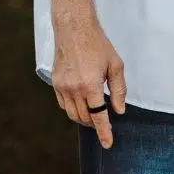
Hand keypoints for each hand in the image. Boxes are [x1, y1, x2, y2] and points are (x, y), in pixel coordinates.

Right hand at [52, 20, 126, 148]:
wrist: (74, 29)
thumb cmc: (97, 45)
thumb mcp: (115, 65)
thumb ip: (118, 90)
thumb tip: (119, 110)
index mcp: (91, 85)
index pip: (98, 117)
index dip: (104, 132)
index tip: (108, 144)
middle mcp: (74, 89)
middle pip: (85, 118)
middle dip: (95, 123)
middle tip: (105, 120)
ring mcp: (62, 87)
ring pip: (72, 114)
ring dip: (84, 118)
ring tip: (94, 112)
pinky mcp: (55, 83)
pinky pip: (64, 105)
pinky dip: (73, 109)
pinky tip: (81, 103)